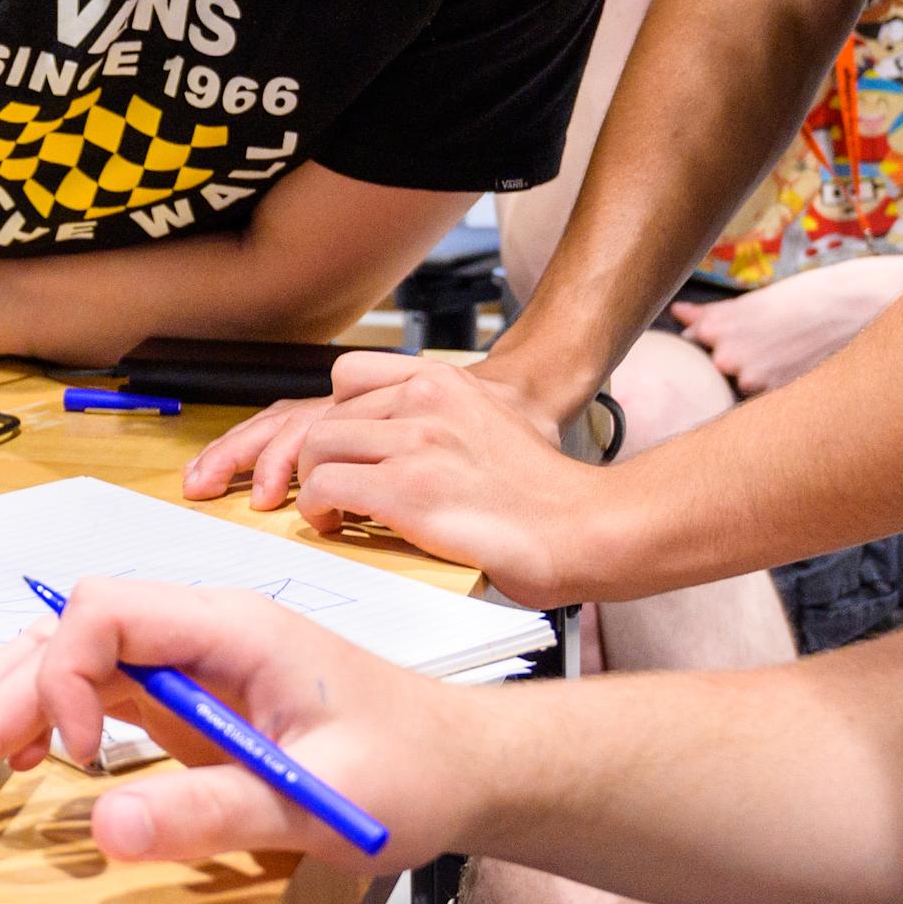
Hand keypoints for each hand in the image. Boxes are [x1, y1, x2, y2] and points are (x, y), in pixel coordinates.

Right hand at [0, 577, 473, 872]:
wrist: (467, 766)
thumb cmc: (411, 769)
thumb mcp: (317, 802)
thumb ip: (211, 813)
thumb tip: (103, 833)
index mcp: (230, 627)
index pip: (106, 612)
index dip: (64, 676)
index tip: (75, 757)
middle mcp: (198, 631)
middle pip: (66, 637)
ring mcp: (188, 663)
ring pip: (68, 662)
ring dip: (4, 707)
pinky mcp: (188, 700)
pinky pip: (97, 696)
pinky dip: (45, 724)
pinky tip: (15, 762)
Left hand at [289, 363, 630, 604]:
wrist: (587, 528)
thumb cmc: (541, 492)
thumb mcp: (490, 422)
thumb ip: (440, 419)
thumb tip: (393, 443)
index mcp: (444, 381)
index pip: (349, 374)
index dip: (338, 416)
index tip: (345, 449)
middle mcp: (425, 400)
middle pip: (327, 416)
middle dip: (322, 457)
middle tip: (334, 489)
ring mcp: (415, 442)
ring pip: (317, 447)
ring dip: (315, 483)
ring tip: (333, 510)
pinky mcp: (405, 490)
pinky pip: (324, 486)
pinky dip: (318, 509)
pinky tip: (337, 524)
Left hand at [670, 259, 902, 394]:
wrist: (858, 307)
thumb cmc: (807, 298)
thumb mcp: (755, 300)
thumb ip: (713, 314)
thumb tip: (678, 313)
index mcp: (715, 328)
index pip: (694, 343)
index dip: (714, 339)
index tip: (735, 332)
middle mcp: (727, 358)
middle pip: (717, 367)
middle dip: (737, 357)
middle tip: (771, 340)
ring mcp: (752, 381)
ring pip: (742, 383)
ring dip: (758, 373)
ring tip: (789, 351)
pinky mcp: (778, 397)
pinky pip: (764, 396)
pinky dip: (778, 384)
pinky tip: (798, 365)